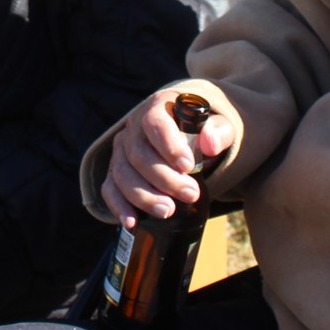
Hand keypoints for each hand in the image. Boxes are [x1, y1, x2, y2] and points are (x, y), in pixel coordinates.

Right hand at [100, 87, 234, 229]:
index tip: (188, 166)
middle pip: (139, 154)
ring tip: (168, 211)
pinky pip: (110, 188)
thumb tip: (209, 144)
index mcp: (158, 108)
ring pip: (122, 174)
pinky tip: (132, 221)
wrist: (190, 137)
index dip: (169, 145)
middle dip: (164, 179)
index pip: (155, 123)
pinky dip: (119, 206)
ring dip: (144, 196)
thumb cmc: (204, 131)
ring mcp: (122, 150)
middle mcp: (134, 127)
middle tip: (191, 195)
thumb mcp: (219, 126)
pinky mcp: (116, 171)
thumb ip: (219, 132)